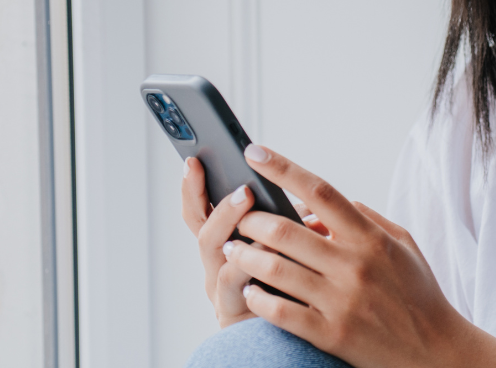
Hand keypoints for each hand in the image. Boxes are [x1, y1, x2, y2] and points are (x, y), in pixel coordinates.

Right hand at [180, 156, 328, 327]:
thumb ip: (287, 224)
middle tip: (242, 188)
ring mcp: (222, 289)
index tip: (193, 160)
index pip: (202, 210)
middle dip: (219, 203)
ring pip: (216, 253)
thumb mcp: (288, 248)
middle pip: (202, 228)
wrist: (295, 335)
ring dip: (232, 227)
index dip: (195, 186)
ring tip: (251, 209)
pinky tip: (265, 251)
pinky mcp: (233, 311)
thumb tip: (301, 197)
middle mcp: (217, 263)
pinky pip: (232, 285)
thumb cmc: (290, 288)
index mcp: (227, 243)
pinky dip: (245, 265)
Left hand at [222, 144, 478, 367]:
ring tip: (233, 250)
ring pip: (275, 268)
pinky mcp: (331, 334)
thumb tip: (318, 201)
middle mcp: (354, 265)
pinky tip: (250, 291)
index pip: (320, 191)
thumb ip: (364, 217)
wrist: (435, 351)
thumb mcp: (402, 244)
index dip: (283, 168)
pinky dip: (257, 297)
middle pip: (285, 230)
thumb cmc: (417, 294)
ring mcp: (341, 301)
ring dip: (244, 255)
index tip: (256, 152)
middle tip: (238, 217)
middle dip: (251, 219)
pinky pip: (280, 311)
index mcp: (370, 238)